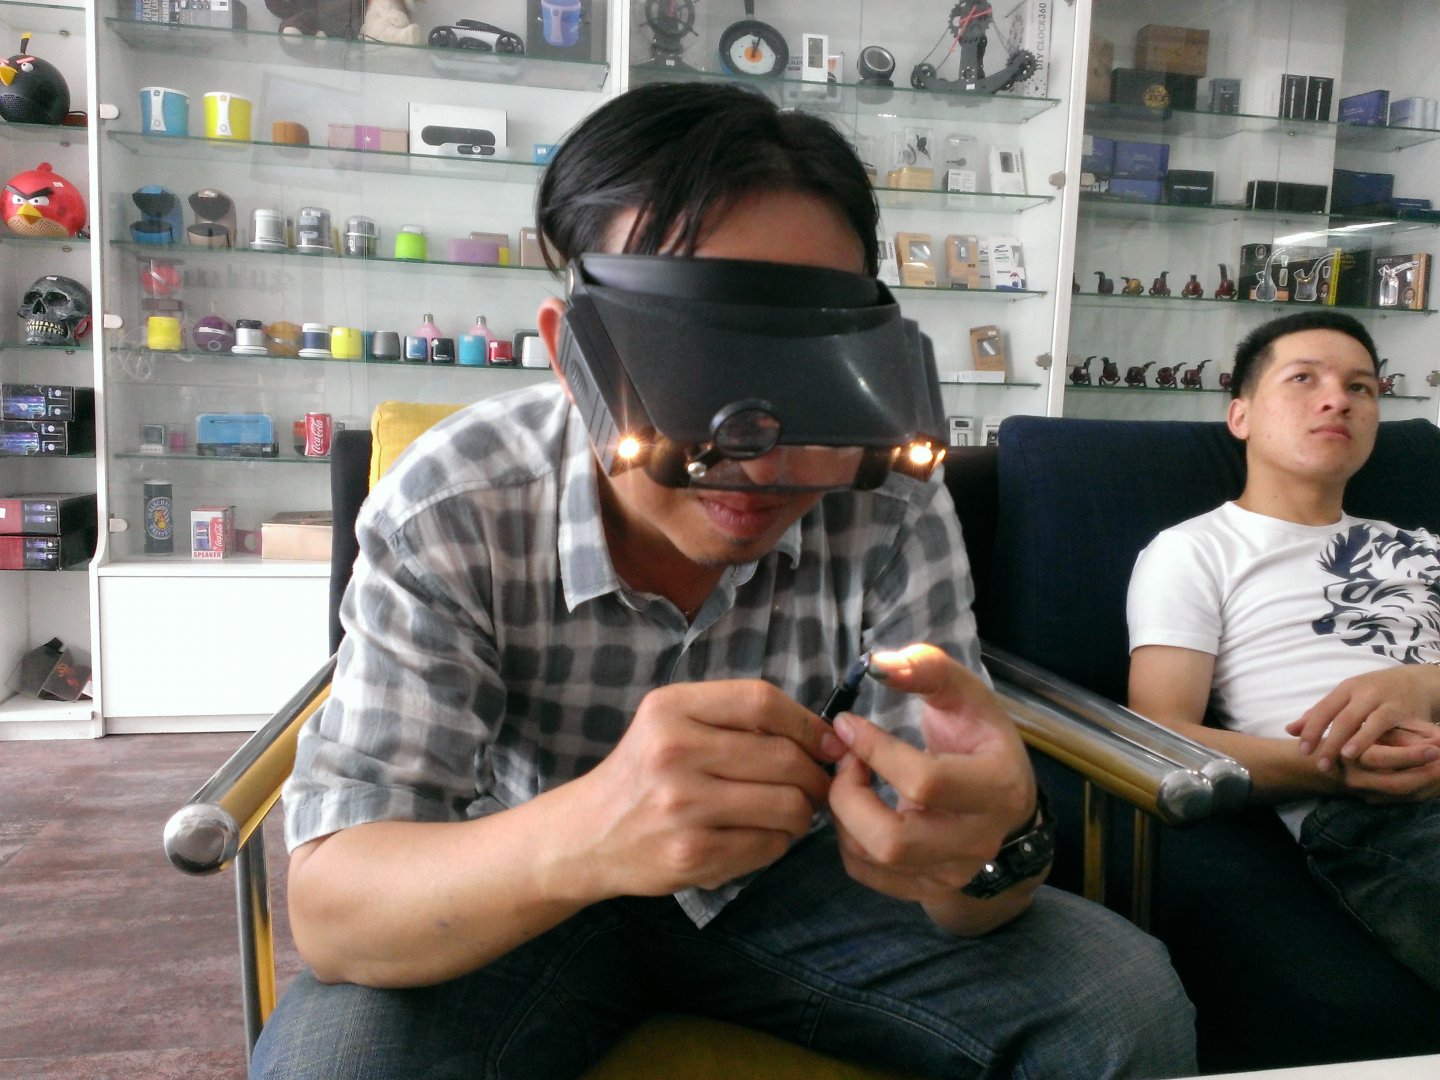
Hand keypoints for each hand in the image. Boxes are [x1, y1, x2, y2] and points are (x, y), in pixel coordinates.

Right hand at [572, 679, 843, 897]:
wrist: (586, 835)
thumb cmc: (641, 774)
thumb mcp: (670, 724)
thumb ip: (732, 719)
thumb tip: (823, 736)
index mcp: (670, 709)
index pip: (762, 701)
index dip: (808, 722)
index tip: (828, 742)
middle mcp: (674, 752)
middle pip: (784, 756)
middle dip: (816, 775)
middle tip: (816, 785)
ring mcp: (683, 806)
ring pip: (787, 805)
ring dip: (803, 813)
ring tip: (791, 812)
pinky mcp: (692, 854)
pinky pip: (769, 845)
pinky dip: (779, 842)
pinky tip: (760, 836)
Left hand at [826, 644, 1038, 927]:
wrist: (1007, 805)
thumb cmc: (979, 740)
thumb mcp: (965, 695)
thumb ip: (927, 669)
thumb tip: (879, 663)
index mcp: (998, 787)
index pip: (925, 782)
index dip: (875, 751)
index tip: (847, 724)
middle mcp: (980, 841)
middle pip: (893, 841)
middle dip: (848, 797)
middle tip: (845, 762)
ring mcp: (955, 873)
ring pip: (876, 861)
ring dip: (843, 816)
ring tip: (849, 780)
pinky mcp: (930, 890)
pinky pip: (869, 875)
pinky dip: (847, 840)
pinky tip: (857, 808)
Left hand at [1285, 666, 1439, 772]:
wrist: (1418, 681)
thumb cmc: (1376, 694)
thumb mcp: (1347, 698)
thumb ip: (1320, 714)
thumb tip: (1289, 730)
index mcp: (1345, 689)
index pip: (1322, 709)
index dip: (1310, 730)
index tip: (1301, 751)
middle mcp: (1361, 692)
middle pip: (1338, 717)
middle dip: (1325, 740)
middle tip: (1317, 763)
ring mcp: (1380, 699)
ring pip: (1357, 720)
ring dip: (1345, 741)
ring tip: (1336, 760)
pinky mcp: (1399, 709)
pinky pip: (1381, 725)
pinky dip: (1367, 738)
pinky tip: (1359, 752)